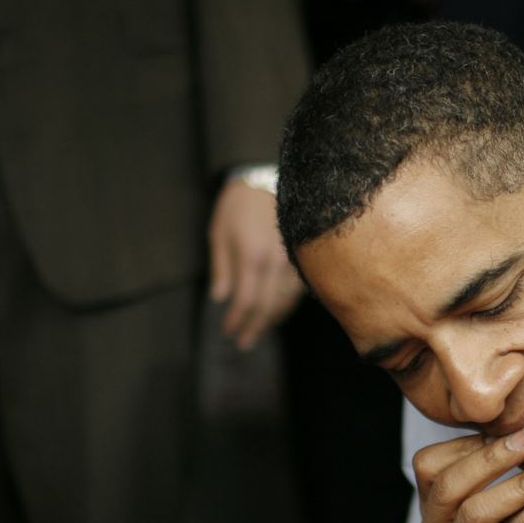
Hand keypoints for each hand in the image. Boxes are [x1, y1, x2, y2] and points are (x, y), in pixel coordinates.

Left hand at [209, 180, 303, 349]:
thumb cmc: (238, 205)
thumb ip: (221, 268)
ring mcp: (293, 261)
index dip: (237, 320)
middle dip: (254, 328)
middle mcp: (276, 263)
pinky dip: (285, 306)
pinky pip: (296, 290)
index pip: (246, 301)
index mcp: (252, 257)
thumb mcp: (219, 233)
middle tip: (242, 344)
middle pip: (267, 307)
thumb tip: (221, 298)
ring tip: (256, 333)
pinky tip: (276, 312)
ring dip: (270, 320)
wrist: (267, 178)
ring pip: (285, 302)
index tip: (227, 332)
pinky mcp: (303, 258)